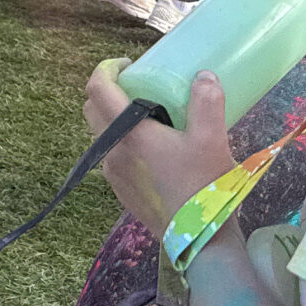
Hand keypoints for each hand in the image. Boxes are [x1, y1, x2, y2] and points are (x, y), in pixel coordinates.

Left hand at [89, 66, 234, 236]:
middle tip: (139, 85)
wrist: (198, 242)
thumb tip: (203, 76)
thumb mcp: (212, 140)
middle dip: (108, 90)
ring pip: (101, 134)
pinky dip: (123, 141)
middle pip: (92, 109)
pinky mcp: (120, 190)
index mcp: (129, 134)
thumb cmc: (203, 188)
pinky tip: (154, 147)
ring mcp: (113, 174)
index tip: (127, 63)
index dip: (105, 68)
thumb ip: (207, 103)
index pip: (97, 89)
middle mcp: (112, 152)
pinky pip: (111, 155)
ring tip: (150, 116)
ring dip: (115, 118)